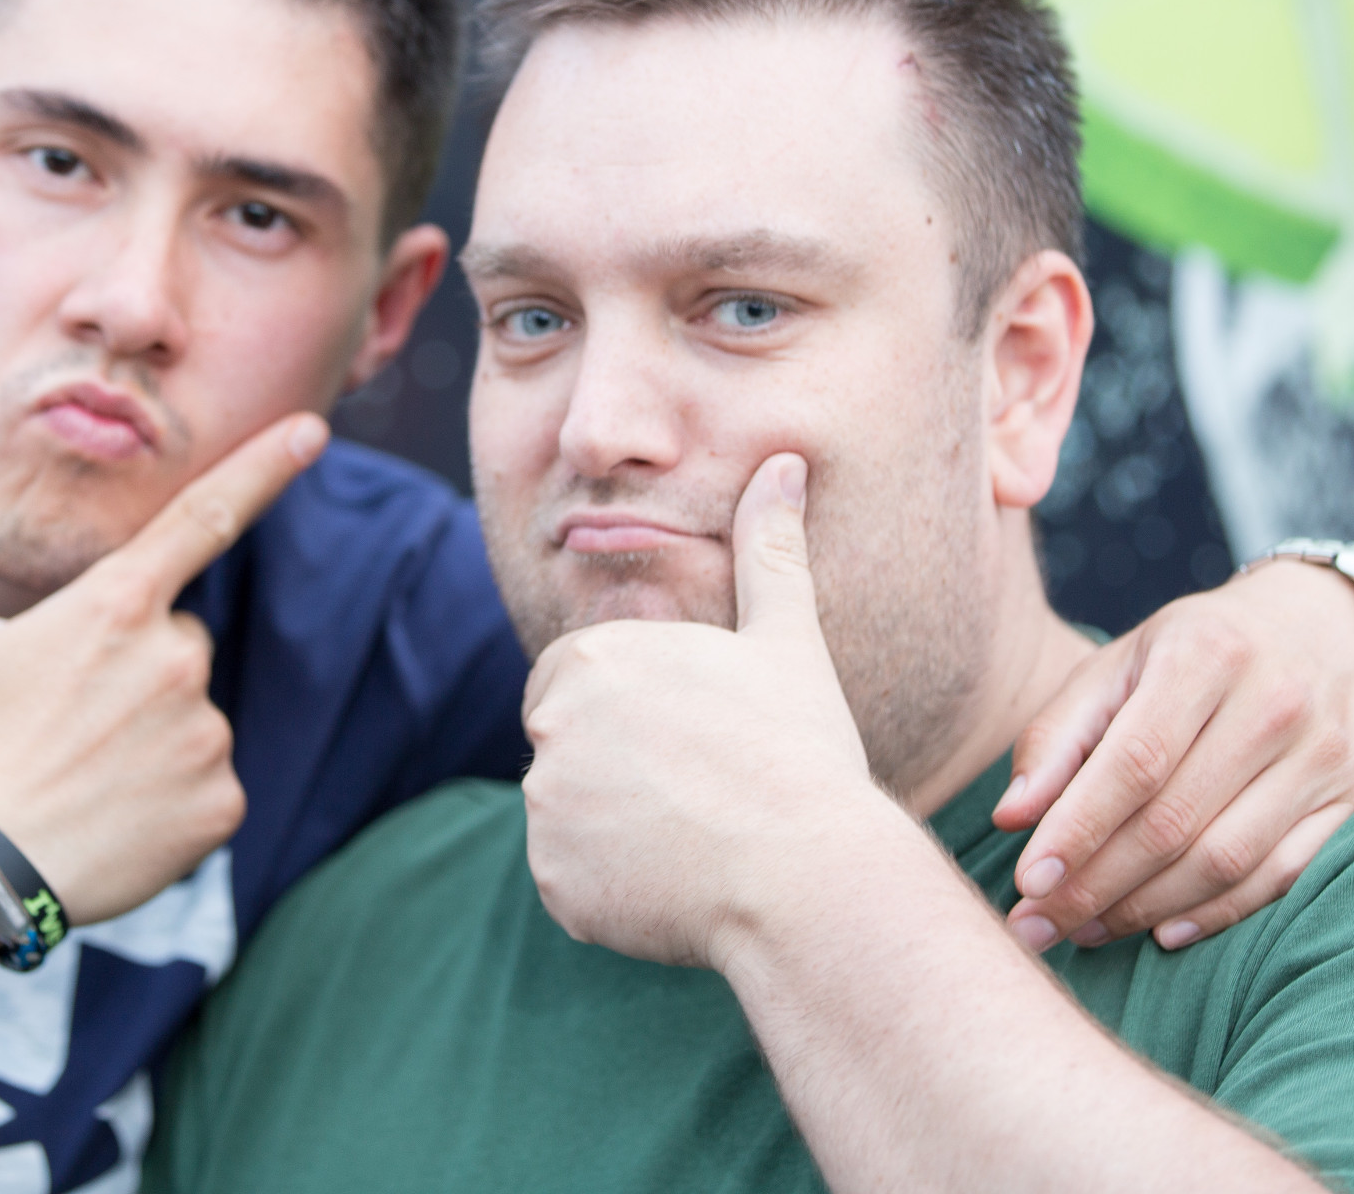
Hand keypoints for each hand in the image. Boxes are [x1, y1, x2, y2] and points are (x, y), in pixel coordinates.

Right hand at [0, 413, 327, 925]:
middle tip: (67, 714)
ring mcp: (204, 732)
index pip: (206, 515)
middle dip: (136, 665)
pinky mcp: (221, 802)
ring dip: (153, 733)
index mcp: (116, 603)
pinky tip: (114, 815)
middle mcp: (176, 657)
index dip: (265, 466)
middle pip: (179, 638)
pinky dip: (172, 797)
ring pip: (193, 711)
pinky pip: (209, 782)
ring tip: (83, 772)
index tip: (314, 427)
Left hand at [521, 453, 880, 968]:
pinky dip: (611, 888)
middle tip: (696, 789)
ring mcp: (546, 808)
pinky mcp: (554, 881)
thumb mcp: (785, 638)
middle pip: (566, 744)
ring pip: (569, 814)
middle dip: (616, 765)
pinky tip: (676, 885)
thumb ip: (769, 550)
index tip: (687, 736)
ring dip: (615, 827)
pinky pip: (572, 880)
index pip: (573, 678)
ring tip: (695, 838)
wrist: (806, 873)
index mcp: (591, 658)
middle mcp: (550, 726)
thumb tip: (784, 464)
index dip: (630, 708)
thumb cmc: (800, 749)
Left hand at [996, 559, 1353, 951]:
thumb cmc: (1200, 649)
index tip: (1026, 884)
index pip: (1133, 763)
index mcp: (1204, 656)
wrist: (1331, 623)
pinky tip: (1161, 931)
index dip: (1077, 830)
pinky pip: (1282, 877)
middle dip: (1094, 886)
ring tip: (1085, 930)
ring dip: (1145, 908)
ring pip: (1225, 860)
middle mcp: (1273, 704)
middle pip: (1173, 821)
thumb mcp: (1121, 663)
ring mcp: (1324, 755)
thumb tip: (1011, 817)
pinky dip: (1217, 914)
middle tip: (1037, 926)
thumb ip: (1059, 734)